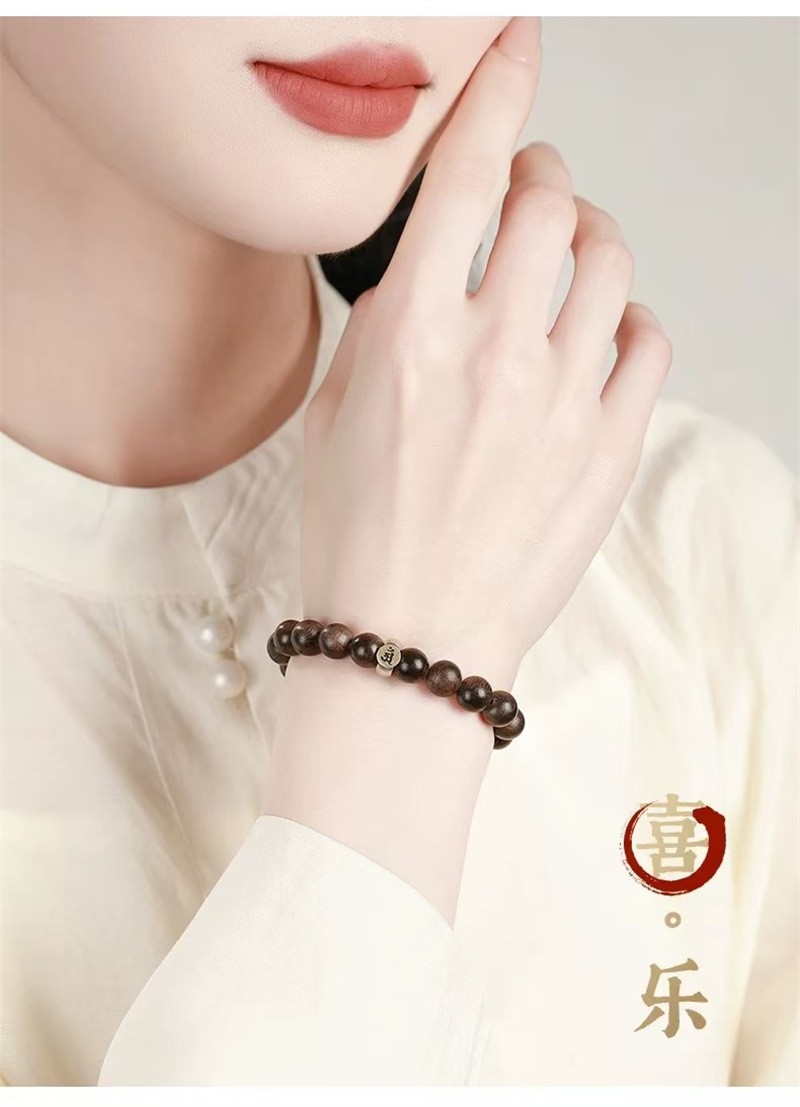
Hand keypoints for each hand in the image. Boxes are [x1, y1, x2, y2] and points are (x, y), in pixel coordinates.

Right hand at [300, 17, 671, 690]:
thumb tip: (423, 273)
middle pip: (551, 203)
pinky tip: (599, 338)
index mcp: (411, 337)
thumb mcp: (332, 415)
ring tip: (566, 262)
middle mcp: (495, 355)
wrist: (407, 645)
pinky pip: (648, 342)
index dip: (498, 91)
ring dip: (587, 239)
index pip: (468, 174)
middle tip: (529, 191)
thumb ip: (382, 327)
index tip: (516, 50)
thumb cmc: (357, 541)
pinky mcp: (610, 451)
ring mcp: (563, 403)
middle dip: (542, 176)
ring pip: (611, 262)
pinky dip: (626, 319)